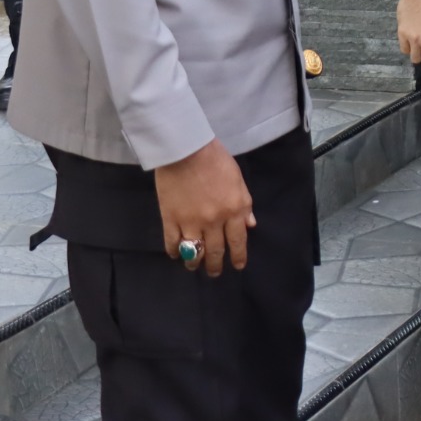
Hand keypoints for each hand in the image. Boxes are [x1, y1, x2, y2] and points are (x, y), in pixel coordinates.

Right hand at [153, 139, 253, 277]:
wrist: (185, 149)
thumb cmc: (215, 159)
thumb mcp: (238, 179)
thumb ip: (245, 204)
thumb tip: (250, 225)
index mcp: (234, 210)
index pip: (238, 241)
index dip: (238, 257)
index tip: (237, 266)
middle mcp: (215, 221)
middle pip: (216, 252)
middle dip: (216, 266)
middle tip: (214, 272)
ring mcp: (191, 222)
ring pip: (195, 253)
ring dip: (195, 263)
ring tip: (194, 266)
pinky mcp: (170, 220)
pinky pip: (172, 243)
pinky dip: (174, 251)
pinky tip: (176, 254)